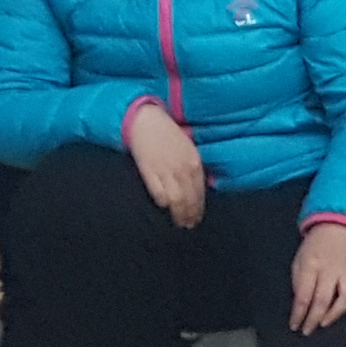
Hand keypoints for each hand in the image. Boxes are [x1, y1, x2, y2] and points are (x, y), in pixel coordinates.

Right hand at [123, 99, 209, 226]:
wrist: (146, 121)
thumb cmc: (167, 133)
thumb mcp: (188, 148)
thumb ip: (193, 166)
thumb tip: (198, 185)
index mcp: (194, 162)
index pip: (199, 192)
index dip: (199, 207)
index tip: (198, 217)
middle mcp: (183, 169)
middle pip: (189, 199)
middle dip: (190, 214)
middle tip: (189, 225)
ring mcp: (166, 171)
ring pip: (176, 200)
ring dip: (179, 213)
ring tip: (179, 223)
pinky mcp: (149, 172)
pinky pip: (159, 193)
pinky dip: (163, 202)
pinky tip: (164, 207)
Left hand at [287, 219, 345, 334]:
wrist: (339, 225)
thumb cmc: (316, 245)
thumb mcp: (299, 260)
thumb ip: (299, 281)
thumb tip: (302, 304)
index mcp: (312, 265)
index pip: (304, 296)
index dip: (299, 314)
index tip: (295, 326)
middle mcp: (331, 269)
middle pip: (323, 300)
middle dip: (314, 319)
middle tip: (308, 330)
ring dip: (335, 313)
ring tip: (325, 321)